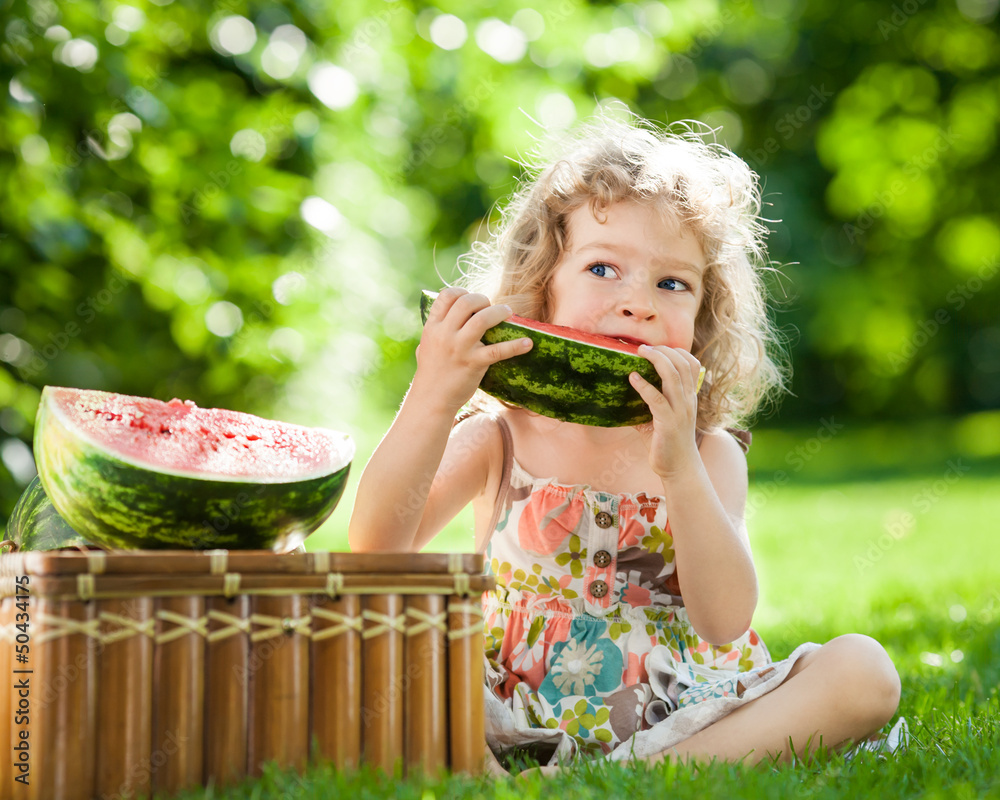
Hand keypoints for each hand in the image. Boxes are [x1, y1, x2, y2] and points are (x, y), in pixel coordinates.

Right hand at [413, 287, 531, 414]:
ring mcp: (459, 348)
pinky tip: (528, 343)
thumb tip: (449, 315)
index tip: (472, 300)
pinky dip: (516, 345)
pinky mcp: (473, 364)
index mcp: (433, 327)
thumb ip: (437, 329)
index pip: (447, 295)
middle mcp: (445, 334)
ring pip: (482, 319)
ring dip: (499, 312)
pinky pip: (498, 351)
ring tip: (508, 313)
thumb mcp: (426, 345)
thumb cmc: (431, 372)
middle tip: (491, 307)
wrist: (431, 399)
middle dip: (483, 299)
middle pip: (466, 302)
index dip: (463, 292)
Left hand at [629, 346, 702, 478]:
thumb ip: (652, 403)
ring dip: (656, 360)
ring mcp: (680, 411)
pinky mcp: (669, 423)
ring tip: (640, 352)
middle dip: (663, 350)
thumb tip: (629, 391)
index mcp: (689, 397)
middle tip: (644, 347)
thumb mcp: (663, 418)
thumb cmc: (668, 443)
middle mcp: (688, 400)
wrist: (679, 469)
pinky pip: (657, 399)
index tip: (659, 347)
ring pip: (673, 376)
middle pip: (682, 364)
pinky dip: (644, 386)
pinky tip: (632, 378)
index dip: (677, 351)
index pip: (692, 364)